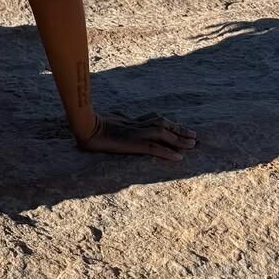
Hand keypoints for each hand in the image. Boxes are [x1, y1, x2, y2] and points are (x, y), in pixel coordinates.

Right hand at [74, 109, 198, 162]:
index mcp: (130, 121)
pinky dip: (167, 152)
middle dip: (179, 129)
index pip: (154, 120)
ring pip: (162, 134)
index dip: (168, 124)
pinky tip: (179, 158)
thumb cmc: (88, 124)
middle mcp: (135, 125)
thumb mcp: (105, 123)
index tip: (180, 128)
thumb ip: (115, 123)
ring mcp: (135, 133)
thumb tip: (117, 122)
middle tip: (195, 135)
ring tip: (193, 144)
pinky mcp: (133, 143)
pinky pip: (154, 148)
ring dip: (179, 139)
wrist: (83, 126)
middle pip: (162, 123)